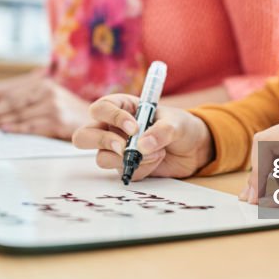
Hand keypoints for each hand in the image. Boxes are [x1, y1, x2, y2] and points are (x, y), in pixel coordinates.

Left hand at [0, 74, 89, 139]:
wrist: (96, 119)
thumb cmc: (69, 110)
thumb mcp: (53, 96)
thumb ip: (33, 96)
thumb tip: (5, 107)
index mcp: (44, 85)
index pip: (14, 96)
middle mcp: (48, 94)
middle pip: (15, 106)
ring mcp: (53, 108)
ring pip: (21, 116)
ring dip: (1, 123)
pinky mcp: (58, 122)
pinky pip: (32, 127)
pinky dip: (17, 129)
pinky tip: (5, 130)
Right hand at [72, 94, 214, 181]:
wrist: (194, 149)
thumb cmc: (181, 126)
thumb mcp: (176, 123)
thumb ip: (161, 131)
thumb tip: (142, 146)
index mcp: (122, 107)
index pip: (102, 108)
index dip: (113, 117)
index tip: (135, 127)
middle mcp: (113, 128)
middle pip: (84, 136)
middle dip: (101, 141)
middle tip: (124, 147)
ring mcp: (117, 149)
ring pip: (101, 158)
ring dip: (128, 158)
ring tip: (155, 153)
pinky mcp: (125, 166)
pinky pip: (122, 171)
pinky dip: (141, 169)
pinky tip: (157, 160)